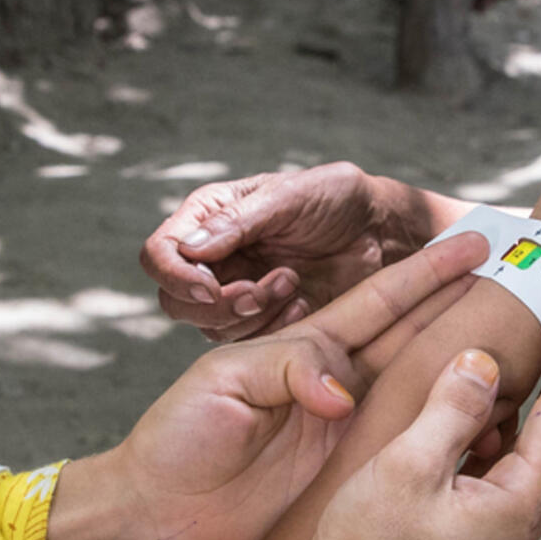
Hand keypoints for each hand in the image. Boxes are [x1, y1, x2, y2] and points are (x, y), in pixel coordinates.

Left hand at [50, 231, 487, 539]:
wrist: (155, 518)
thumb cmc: (176, 441)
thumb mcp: (225, 383)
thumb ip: (289, 368)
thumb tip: (347, 392)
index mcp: (305, 345)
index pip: (381, 298)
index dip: (427, 271)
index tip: (472, 243)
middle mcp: (333, 380)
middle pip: (413, 332)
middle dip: (462, 301)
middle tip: (514, 276)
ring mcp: (342, 427)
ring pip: (418, 384)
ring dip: (462, 358)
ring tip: (512, 336)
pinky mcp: (344, 473)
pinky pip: (402, 441)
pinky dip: (441, 425)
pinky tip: (475, 414)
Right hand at [140, 163, 463, 340]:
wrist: (381, 231)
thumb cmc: (338, 198)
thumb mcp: (292, 196)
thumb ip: (242, 221)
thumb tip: (191, 248)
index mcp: (211, 216)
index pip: (159, 252)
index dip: (175, 275)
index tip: (211, 287)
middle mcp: (214, 255)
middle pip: (173, 298)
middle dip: (214, 303)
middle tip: (257, 293)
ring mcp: (235, 289)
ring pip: (206, 326)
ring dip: (247, 315)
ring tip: (292, 286)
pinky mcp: (261, 320)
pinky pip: (244, 343)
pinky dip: (270, 331)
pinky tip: (302, 305)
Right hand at [286, 296, 540, 539]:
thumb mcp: (408, 468)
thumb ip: (451, 410)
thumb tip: (482, 362)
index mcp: (515, 501)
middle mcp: (517, 509)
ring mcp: (496, 514)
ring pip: (527, 432)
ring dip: (537, 381)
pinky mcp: (471, 513)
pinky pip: (499, 447)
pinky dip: (501, 408)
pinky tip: (485, 388)